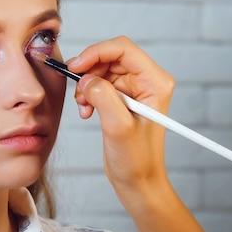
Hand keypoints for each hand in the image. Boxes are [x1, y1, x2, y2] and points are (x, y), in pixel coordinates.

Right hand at [67, 36, 174, 194]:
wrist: (138, 182)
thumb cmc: (137, 160)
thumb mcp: (118, 127)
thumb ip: (103, 97)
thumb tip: (86, 79)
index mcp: (155, 82)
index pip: (123, 49)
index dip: (96, 52)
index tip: (76, 67)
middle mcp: (147, 81)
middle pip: (110, 57)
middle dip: (89, 71)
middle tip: (77, 89)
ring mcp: (134, 89)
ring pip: (102, 70)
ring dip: (87, 85)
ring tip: (83, 106)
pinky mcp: (122, 99)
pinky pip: (99, 84)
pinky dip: (88, 94)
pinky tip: (86, 111)